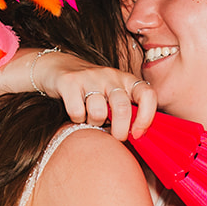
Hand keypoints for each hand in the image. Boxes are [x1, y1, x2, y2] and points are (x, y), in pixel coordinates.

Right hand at [40, 54, 156, 140]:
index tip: (138, 134)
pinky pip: (77, 112)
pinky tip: (77, 114)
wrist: (59, 67)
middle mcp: (111, 76)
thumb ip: (128, 112)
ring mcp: (90, 78)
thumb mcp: (115, 96)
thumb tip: (140, 138)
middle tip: (115, 138)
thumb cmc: (94, 90)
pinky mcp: (70, 82)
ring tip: (91, 120)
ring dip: (94, 124)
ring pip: (98, 112)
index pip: (147, 95)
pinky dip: (77, 119)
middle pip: (122, 108)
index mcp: (127, 80)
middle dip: (120, 131)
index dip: (146, 117)